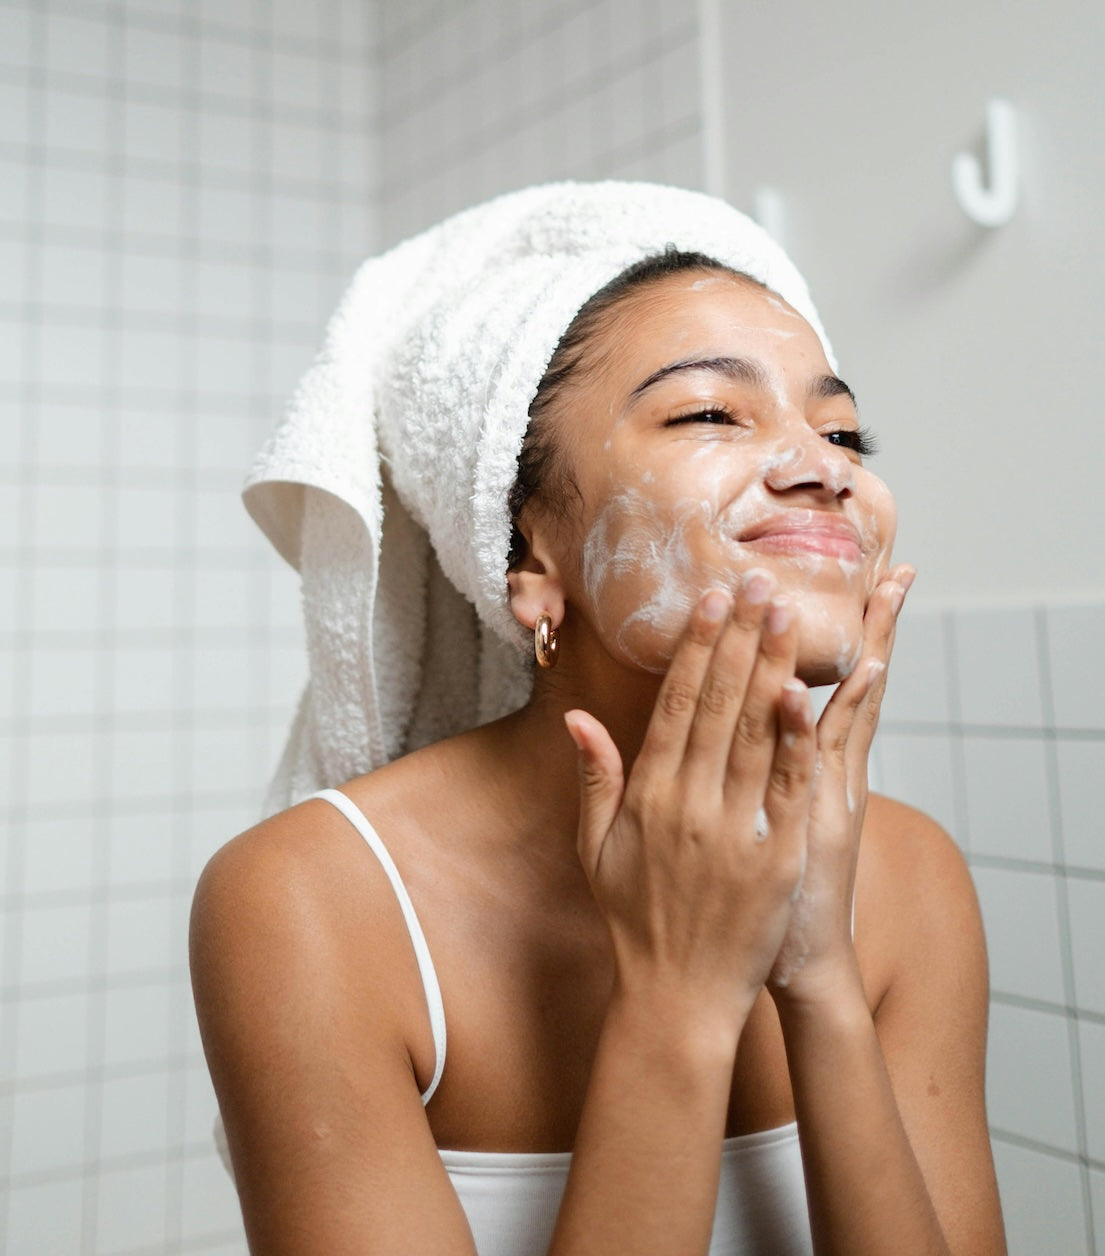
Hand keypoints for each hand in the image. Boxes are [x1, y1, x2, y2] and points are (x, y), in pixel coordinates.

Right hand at [565, 573, 817, 1024]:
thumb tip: (577, 718)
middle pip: (718, 704)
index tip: (708, 601)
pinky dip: (798, 737)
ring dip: (771, 668)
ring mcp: (735, 829)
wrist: (678, 997)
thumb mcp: (597, 850)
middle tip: (757, 583)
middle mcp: (690, 803)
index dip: (693, 649)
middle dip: (739, 638)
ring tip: (787, 615)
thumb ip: (595, 778)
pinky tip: (808, 693)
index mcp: (649, 796)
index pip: (675, 705)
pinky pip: (789, 786)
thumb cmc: (635, 921)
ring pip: (756, 732)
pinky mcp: (776, 856)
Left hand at [768, 563, 914, 999]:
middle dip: (872, 629)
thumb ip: (775, 757)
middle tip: (896, 570)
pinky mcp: (806, 826)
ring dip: (857, 656)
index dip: (854, 634)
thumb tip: (769, 706)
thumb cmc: (768, 887)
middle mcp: (828, 771)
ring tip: (879, 596)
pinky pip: (803, 769)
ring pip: (844, 714)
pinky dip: (801, 730)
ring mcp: (822, 795)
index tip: (873, 580)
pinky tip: (799, 689)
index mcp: (813, 762)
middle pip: (853, 685)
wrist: (791, 957)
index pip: (834, 681)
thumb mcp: (778, 814)